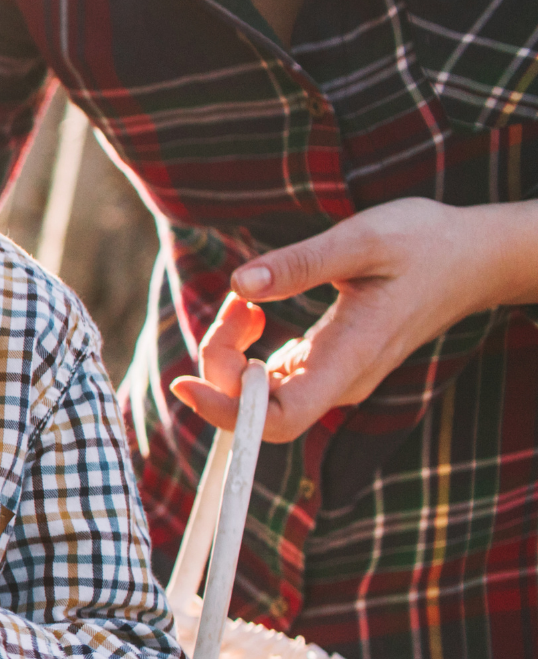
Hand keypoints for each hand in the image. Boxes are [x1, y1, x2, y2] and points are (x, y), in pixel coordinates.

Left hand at [171, 196, 537, 440]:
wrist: (472, 257)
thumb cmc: (425, 244)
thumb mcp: (363, 239)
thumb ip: (301, 263)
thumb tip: (240, 284)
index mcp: (349, 360)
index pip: (277, 420)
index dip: (225, 413)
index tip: (186, 383)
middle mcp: (339, 381)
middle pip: (254, 405)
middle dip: (222, 360)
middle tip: (236, 304)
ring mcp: (332, 377)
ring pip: (258, 391)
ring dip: (232, 351)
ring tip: (245, 301)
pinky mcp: (326, 364)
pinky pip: (269, 376)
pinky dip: (247, 348)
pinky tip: (254, 309)